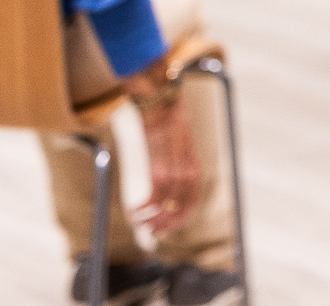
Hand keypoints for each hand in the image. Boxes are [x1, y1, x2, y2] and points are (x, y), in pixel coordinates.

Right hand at [131, 76, 202, 238]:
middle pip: (185, 206)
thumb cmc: (166, 117)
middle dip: (170, 224)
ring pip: (169, 204)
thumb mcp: (177, 140)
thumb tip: (169, 175)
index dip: (183, 216)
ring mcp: (175, 166)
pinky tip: (134, 211)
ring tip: (140, 224)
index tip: (170, 226)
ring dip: (154, 219)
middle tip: (153, 233)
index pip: (195, 198)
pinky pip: (155, 194)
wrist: (159, 96)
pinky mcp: (159, 162)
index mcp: (195, 162)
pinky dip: (144, 207)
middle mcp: (189, 167)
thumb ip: (178, 158)